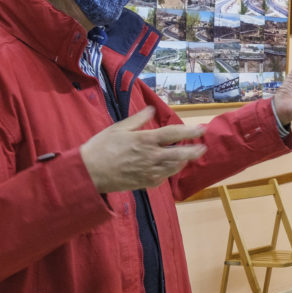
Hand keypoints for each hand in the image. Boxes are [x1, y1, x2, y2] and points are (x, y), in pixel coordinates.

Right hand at [80, 107, 206, 192]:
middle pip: (181, 153)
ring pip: (174, 167)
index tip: (201, 129)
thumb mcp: (118, 128)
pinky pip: (164, 177)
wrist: (88, 173)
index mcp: (145, 140)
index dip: (190, 131)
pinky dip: (170, 172)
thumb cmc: (100, 147)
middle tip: (203, 147)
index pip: (174, 134)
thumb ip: (138, 119)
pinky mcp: (146, 183)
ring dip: (184, 161)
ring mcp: (150, 171)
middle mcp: (151, 157)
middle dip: (195, 150)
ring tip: (190, 156)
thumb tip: (151, 109)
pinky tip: (171, 168)